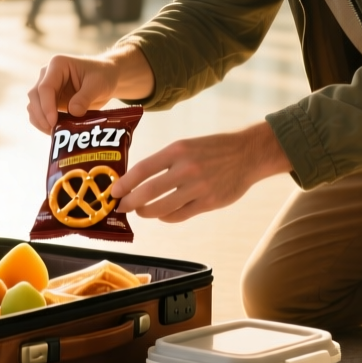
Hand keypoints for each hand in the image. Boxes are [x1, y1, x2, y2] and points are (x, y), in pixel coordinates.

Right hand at [26, 44, 153, 132]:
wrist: (106, 77)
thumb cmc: (103, 76)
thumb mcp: (98, 84)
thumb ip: (85, 97)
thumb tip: (73, 112)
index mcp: (58, 65)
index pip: (45, 87)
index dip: (46, 106)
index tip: (53, 122)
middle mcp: (47, 74)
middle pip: (34, 96)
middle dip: (41, 115)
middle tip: (52, 130)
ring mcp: (46, 87)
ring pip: (33, 105)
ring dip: (40, 120)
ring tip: (54, 133)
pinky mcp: (49, 100)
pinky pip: (39, 112)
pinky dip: (43, 122)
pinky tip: (54, 131)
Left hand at [111, 121, 291, 222]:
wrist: (248, 154)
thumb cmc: (213, 148)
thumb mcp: (187, 145)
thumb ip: (165, 161)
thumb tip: (137, 180)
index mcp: (178, 150)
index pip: (142, 169)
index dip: (124, 183)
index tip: (113, 191)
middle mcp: (186, 169)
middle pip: (148, 192)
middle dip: (130, 203)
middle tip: (121, 206)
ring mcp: (198, 188)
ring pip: (162, 209)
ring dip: (146, 212)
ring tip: (141, 211)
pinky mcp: (209, 203)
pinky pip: (180, 216)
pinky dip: (166, 217)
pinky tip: (163, 214)